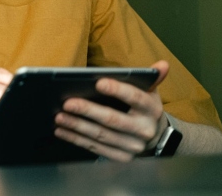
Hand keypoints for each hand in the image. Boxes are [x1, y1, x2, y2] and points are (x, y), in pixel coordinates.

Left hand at [53, 61, 169, 161]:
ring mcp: (132, 147)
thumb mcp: (150, 91)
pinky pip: (95, 148)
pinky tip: (62, 131)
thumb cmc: (143, 108)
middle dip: (88, 111)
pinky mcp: (121, 157)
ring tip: (59, 117)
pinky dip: (76, 139)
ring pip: (101, 135)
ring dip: (77, 126)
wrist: (154, 137)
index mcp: (151, 109)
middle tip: (67, 103)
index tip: (98, 82)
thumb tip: (163, 64)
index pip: (134, 98)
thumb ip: (152, 77)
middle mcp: (144, 129)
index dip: (117, 90)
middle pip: (113, 119)